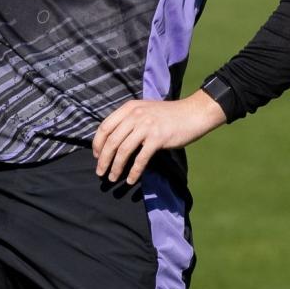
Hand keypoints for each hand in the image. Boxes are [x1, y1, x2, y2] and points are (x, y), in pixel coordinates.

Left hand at [92, 91, 225, 185]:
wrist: (193, 113)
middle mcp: (135, 116)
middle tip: (100, 172)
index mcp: (129, 108)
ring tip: (112, 178)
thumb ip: (129, 120)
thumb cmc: (169, 115)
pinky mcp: (158, 138)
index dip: (97, 144)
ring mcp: (146, 127)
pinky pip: (141, 159)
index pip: (105, 127)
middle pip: (112, 141)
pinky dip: (134, 172)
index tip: (96, 156)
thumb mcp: (145, 110)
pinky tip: (130, 180)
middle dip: (103, 159)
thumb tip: (113, 141)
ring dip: (116, 167)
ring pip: (123, 151)